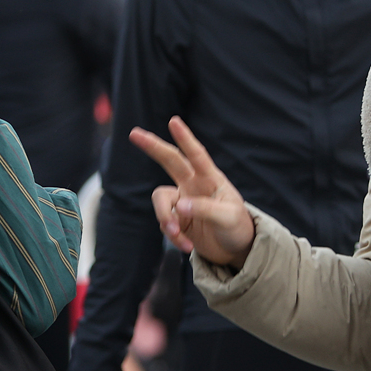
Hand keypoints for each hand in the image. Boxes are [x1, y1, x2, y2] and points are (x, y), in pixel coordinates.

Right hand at [129, 115, 255, 268]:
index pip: (197, 155)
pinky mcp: (176, 219)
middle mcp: (193, 185)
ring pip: (161, 201)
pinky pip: (165, 224)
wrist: (234, 250)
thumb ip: (205, 209)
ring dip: (165, 219)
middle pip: (170, 161)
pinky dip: (173, 236)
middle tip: (133, 133)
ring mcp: (183, 201)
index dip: (185, 138)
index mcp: (210, 179)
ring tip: (178, 235)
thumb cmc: (237, 227)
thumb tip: (179, 207)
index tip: (174, 121)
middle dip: (152, 147)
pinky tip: (187, 245)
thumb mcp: (228, 217)